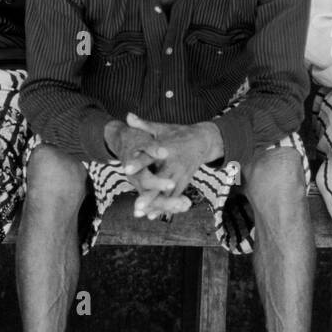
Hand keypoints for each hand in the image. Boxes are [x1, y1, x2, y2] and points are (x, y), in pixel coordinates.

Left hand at [106, 114, 221, 219]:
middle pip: (160, 179)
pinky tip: (151, 216)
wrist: (204, 141)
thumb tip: (127, 116)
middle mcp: (174, 163)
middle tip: (136, 205)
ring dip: (154, 203)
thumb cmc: (179, 133)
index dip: (139, 161)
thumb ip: (143, 124)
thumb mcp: (162, 127)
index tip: (126, 169)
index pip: (151, 154)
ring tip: (139, 213)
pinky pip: (173, 196)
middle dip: (149, 193)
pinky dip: (163, 206)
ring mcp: (181, 174)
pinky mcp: (184, 181)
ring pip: (167, 192)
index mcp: (167, 147)